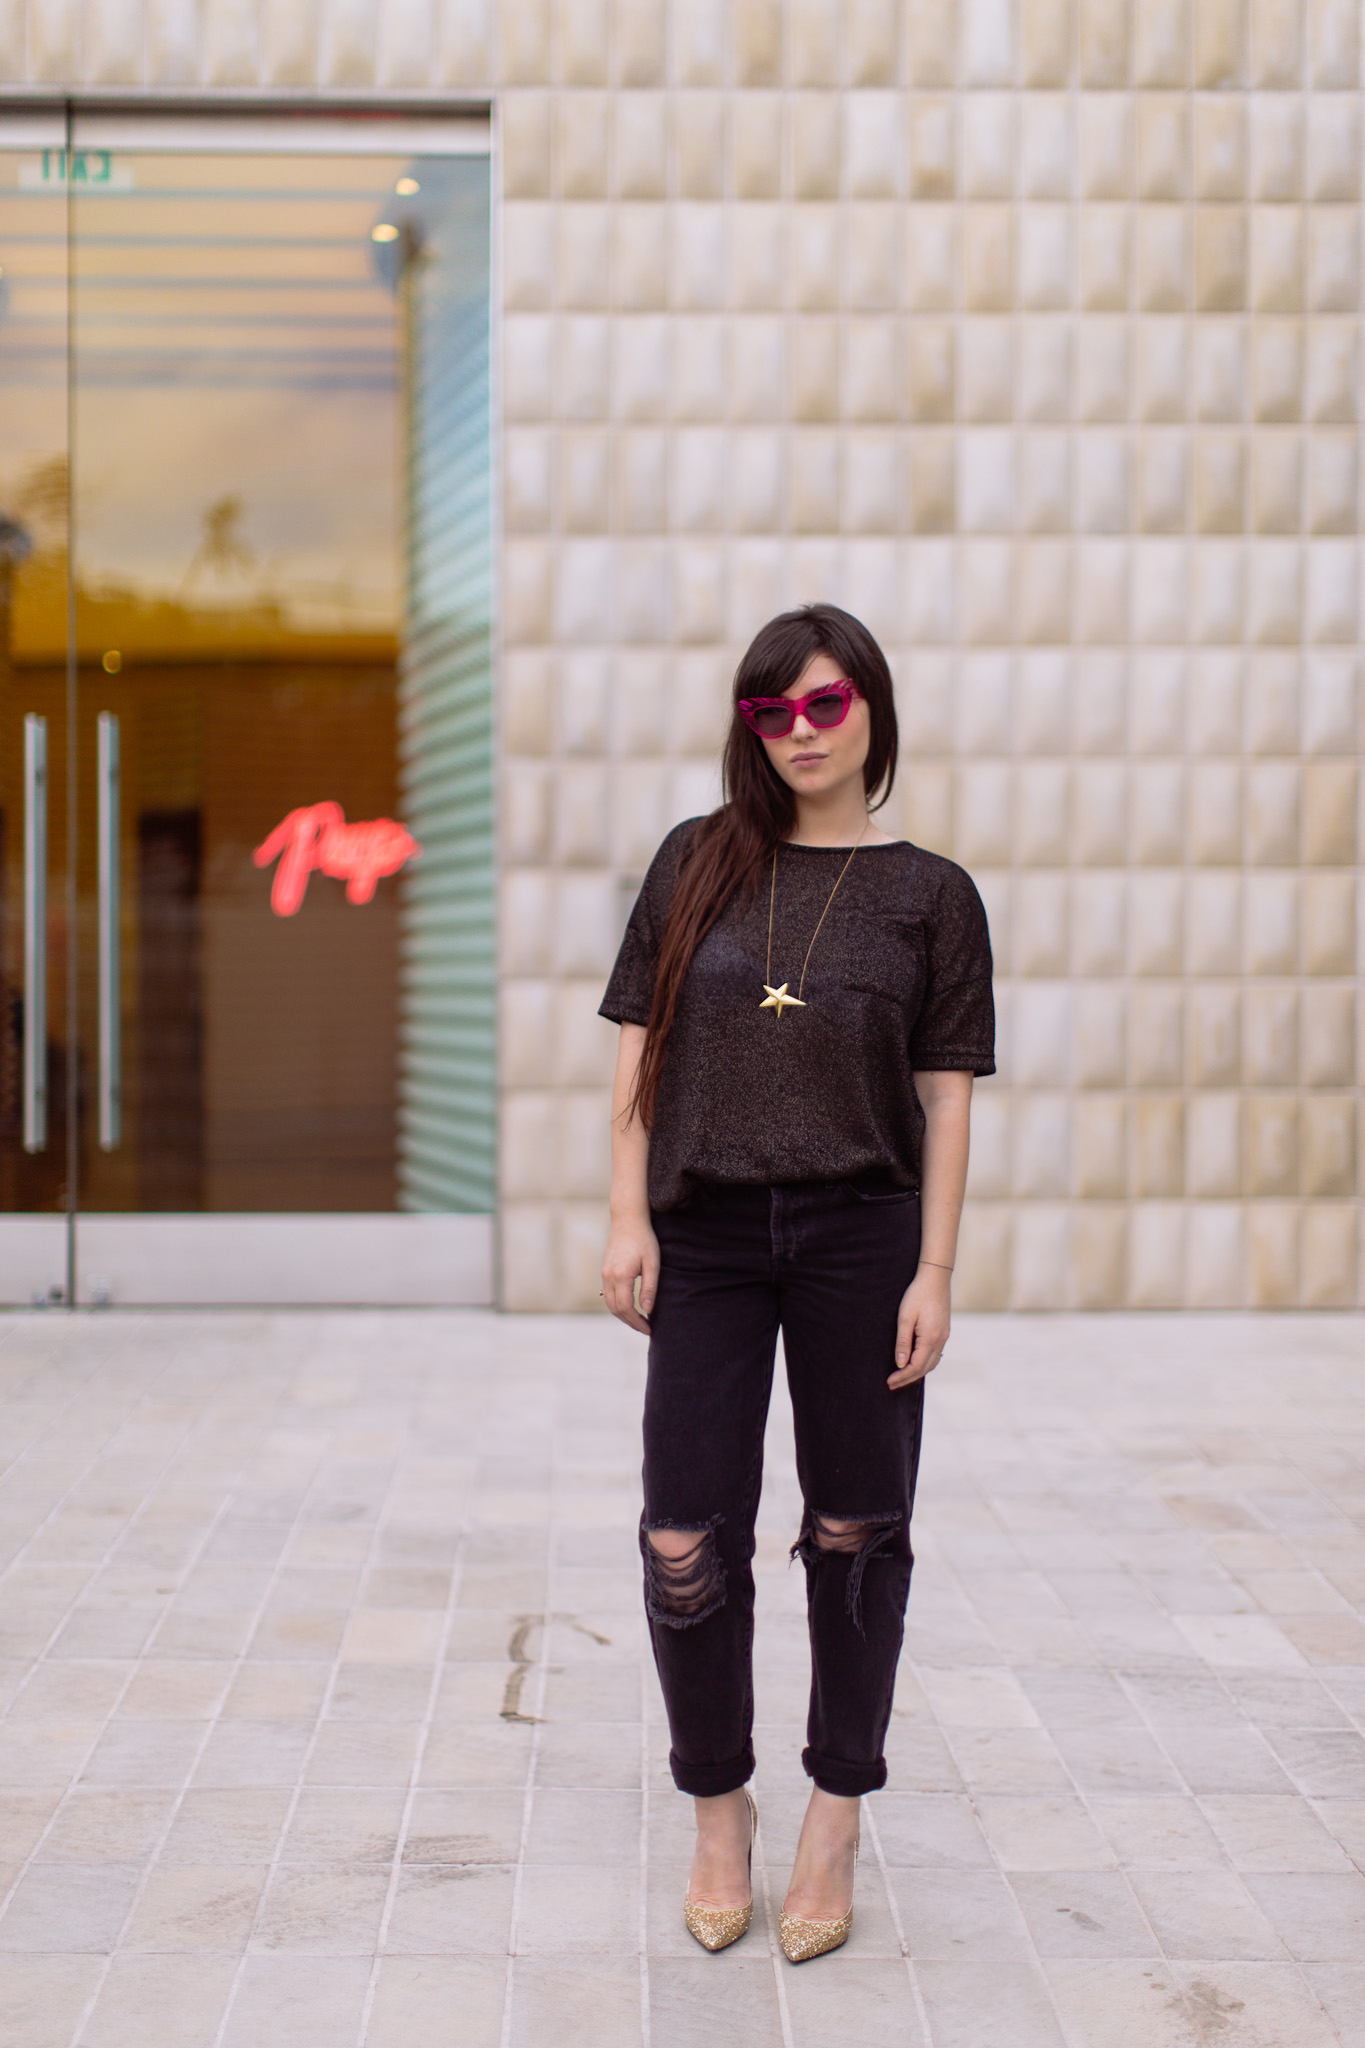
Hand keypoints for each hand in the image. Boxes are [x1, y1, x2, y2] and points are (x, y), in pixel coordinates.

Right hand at [601, 1214, 659, 1335]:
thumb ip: (650, 1288)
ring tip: (639, 1320)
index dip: (637, 1322)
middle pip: (615, 1309)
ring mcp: (604, 1273)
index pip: (626, 1308)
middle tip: (645, 1328)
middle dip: (630, 1322)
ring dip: (623, 1315)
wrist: (627, 1219)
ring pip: (609, 1303)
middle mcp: (608, 1276)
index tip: (649, 1328)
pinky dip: (617, 1304)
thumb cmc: (644, 1239)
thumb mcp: (652, 1263)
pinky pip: (608, 1294)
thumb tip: (647, 1310)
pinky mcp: (604, 1270)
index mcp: (621, 1276)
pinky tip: (630, 1305)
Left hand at [888, 1264, 949, 1388]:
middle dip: (908, 1378)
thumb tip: (900, 1363)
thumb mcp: (905, 1317)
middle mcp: (940, 1340)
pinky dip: (925, 1363)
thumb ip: (903, 1342)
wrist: (935, 1278)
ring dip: (917, 1372)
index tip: (889, 1381)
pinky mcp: (944, 1331)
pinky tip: (916, 1362)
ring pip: (932, 1363)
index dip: (902, 1376)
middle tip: (892, 1384)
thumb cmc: (917, 1295)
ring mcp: (944, 1336)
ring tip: (902, 1376)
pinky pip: (936, 1354)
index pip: (916, 1366)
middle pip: (925, 1368)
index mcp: (930, 1338)